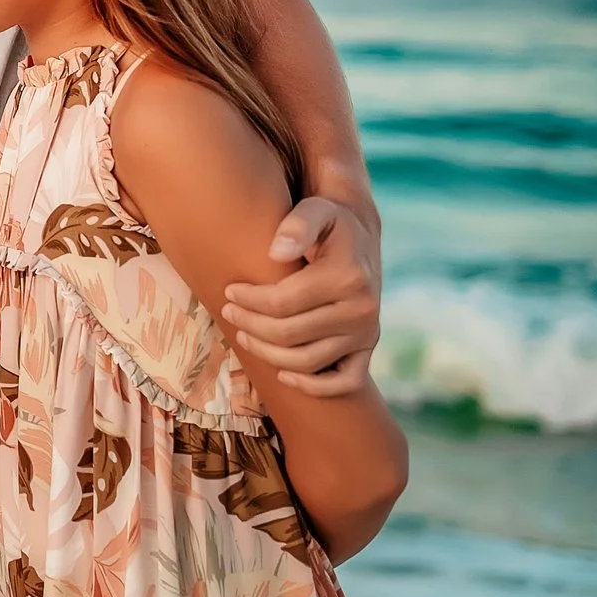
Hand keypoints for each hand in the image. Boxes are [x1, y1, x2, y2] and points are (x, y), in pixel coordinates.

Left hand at [221, 197, 382, 396]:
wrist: (360, 239)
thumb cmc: (328, 224)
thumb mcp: (316, 210)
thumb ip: (297, 225)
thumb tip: (276, 250)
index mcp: (348, 276)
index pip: (282, 302)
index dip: (249, 300)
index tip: (229, 291)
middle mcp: (362, 309)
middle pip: (289, 334)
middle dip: (250, 325)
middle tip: (229, 312)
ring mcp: (366, 332)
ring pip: (307, 361)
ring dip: (267, 354)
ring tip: (243, 336)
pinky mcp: (367, 349)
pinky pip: (344, 382)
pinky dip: (313, 386)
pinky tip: (283, 374)